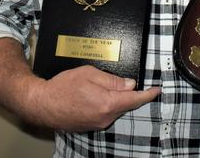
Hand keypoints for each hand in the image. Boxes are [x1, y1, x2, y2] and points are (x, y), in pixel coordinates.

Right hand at [23, 65, 160, 131]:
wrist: (42, 104)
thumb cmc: (63, 87)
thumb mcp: (89, 74)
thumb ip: (112, 80)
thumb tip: (130, 84)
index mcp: (107, 103)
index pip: (134, 99)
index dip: (148, 94)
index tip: (157, 90)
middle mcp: (105, 117)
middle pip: (125, 103)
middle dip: (126, 92)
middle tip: (118, 80)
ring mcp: (98, 124)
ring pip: (115, 108)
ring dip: (113, 98)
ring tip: (95, 87)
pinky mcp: (91, 126)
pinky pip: (105, 113)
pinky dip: (105, 104)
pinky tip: (91, 96)